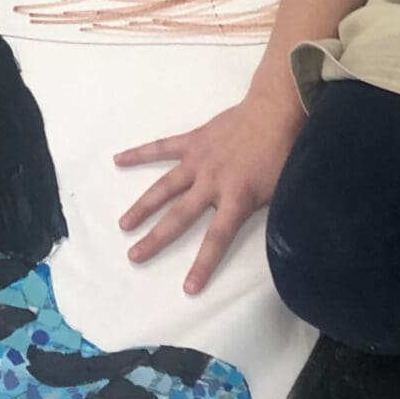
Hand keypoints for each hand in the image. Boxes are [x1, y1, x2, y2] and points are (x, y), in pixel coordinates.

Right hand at [115, 90, 301, 293]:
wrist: (274, 111)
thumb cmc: (282, 154)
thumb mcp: (281, 191)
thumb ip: (263, 213)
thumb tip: (264, 237)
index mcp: (236, 198)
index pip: (217, 238)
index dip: (202, 264)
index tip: (187, 287)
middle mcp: (211, 182)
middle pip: (179, 215)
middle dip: (156, 238)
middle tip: (134, 256)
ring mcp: (198, 160)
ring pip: (164, 187)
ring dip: (142, 206)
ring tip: (124, 224)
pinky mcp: (193, 141)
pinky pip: (162, 148)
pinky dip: (139, 154)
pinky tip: (118, 160)